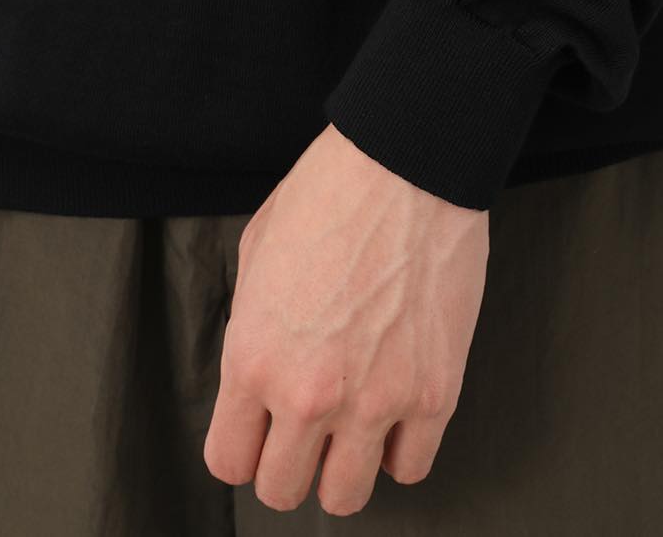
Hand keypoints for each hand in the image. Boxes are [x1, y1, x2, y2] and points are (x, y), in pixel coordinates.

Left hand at [203, 123, 489, 515]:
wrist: (405, 165)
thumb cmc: (328, 194)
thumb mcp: (257, 252)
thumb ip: (252, 326)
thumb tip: (259, 367)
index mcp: (253, 358)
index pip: (228, 460)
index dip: (242, 447)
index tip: (257, 433)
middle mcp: (308, 393)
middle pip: (281, 490)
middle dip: (287, 464)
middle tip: (303, 432)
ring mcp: (375, 400)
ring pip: (345, 496)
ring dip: (342, 467)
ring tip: (350, 427)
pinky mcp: (434, 394)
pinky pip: (411, 468)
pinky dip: (400, 450)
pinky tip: (394, 413)